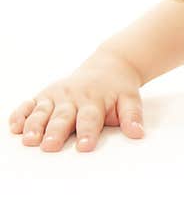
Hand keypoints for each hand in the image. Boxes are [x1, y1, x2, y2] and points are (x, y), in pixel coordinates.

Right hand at [8, 50, 145, 151]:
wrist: (108, 66)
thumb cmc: (118, 89)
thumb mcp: (130, 99)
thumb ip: (132, 116)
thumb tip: (137, 132)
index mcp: (94, 100)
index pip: (90, 119)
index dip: (87, 133)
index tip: (84, 146)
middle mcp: (73, 97)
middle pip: (63, 117)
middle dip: (56, 132)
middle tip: (49, 146)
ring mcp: (56, 96)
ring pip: (42, 112)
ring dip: (34, 126)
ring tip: (29, 139)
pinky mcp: (44, 95)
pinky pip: (29, 105)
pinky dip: (20, 115)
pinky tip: (15, 127)